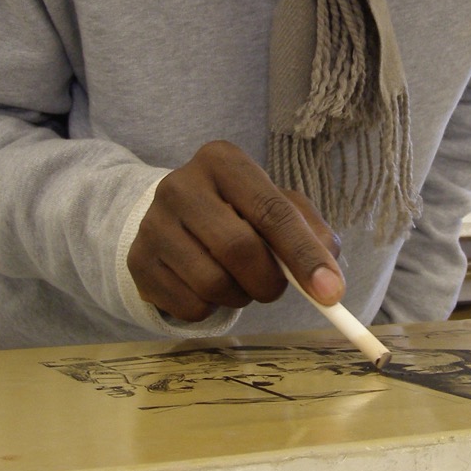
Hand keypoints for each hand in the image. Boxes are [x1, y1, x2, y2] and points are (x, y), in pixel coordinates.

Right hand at [126, 141, 343, 321]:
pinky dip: (211, 309)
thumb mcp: (277, 205)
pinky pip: (189, 305)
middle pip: (238, 249)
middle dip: (269, 282)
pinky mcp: (138, 261)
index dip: (304, 255)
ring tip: (238, 280)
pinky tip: (207, 287)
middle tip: (275, 288)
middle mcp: (180, 185)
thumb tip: (328, 276)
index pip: (271, 211)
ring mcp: (152, 223)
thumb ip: (309, 232)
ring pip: (212, 283)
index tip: (332, 293)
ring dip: (240, 296)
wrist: (173, 219)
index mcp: (222, 161)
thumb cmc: (238, 211)